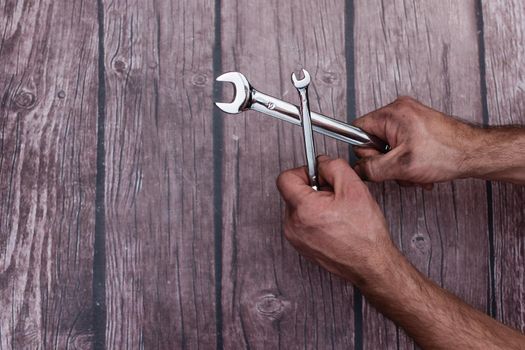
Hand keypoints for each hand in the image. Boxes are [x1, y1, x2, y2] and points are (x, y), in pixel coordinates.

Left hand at [276, 155, 394, 284]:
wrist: (370, 264)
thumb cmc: (365, 234)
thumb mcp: (354, 188)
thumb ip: (334, 166)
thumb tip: (321, 162)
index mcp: (304, 209)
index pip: (285, 178)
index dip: (303, 172)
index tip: (317, 175)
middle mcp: (294, 224)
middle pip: (292, 192)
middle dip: (312, 189)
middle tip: (334, 196)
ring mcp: (295, 237)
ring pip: (297, 207)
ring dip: (314, 204)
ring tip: (336, 212)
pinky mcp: (300, 245)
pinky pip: (301, 222)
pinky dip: (314, 218)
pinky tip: (333, 223)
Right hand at [352, 96, 481, 187]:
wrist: (475, 153)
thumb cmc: (447, 153)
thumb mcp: (401, 166)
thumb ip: (372, 169)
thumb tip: (358, 170)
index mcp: (392, 113)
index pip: (358, 129)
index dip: (366, 150)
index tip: (380, 161)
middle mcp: (399, 110)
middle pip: (373, 140)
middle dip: (386, 161)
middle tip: (401, 167)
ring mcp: (409, 117)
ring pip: (388, 146)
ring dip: (398, 164)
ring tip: (415, 170)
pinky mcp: (417, 126)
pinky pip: (400, 145)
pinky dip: (407, 160)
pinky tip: (420, 168)